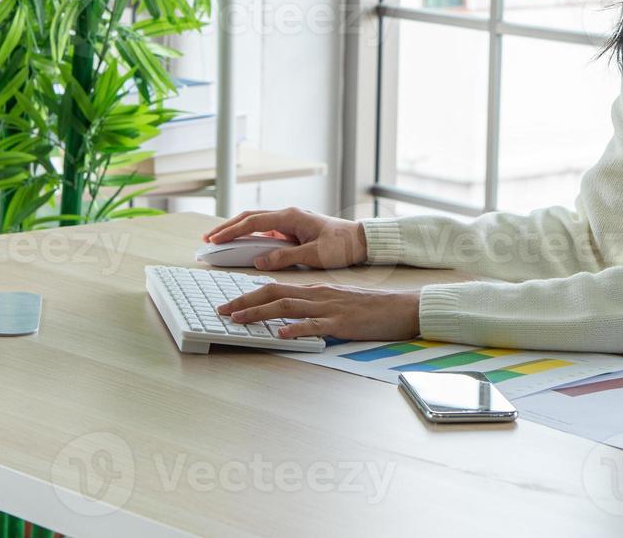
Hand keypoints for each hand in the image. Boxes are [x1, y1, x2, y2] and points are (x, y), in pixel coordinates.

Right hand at [201, 207, 367, 269]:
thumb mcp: (314, 254)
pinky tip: (241, 244)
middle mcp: (288, 215)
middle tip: (208, 239)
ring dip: (237, 230)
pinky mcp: (293, 230)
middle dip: (227, 227)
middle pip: (250, 218)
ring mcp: (290, 222)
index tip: (215, 239)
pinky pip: (266, 231)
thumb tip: (260, 261)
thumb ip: (285, 257)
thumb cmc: (341, 245)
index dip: (232, 231)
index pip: (254, 222)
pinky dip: (250, 236)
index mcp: (291, 217)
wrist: (360, 240)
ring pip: (256, 223)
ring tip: (218, 241)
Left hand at [215, 283, 420, 340]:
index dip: (249, 295)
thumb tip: (290, 316)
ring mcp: (329, 308)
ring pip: (287, 306)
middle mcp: (318, 295)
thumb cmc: (370, 308)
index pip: (275, 287)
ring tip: (238, 320)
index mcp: (315, 290)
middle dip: (244, 302)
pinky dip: (295, 329)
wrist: (400, 308)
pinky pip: (315, 325)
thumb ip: (314, 307)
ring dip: (260, 313)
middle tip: (222, 310)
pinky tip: (281, 334)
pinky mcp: (342, 323)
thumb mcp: (337, 303)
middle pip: (274, 293)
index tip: (230, 303)